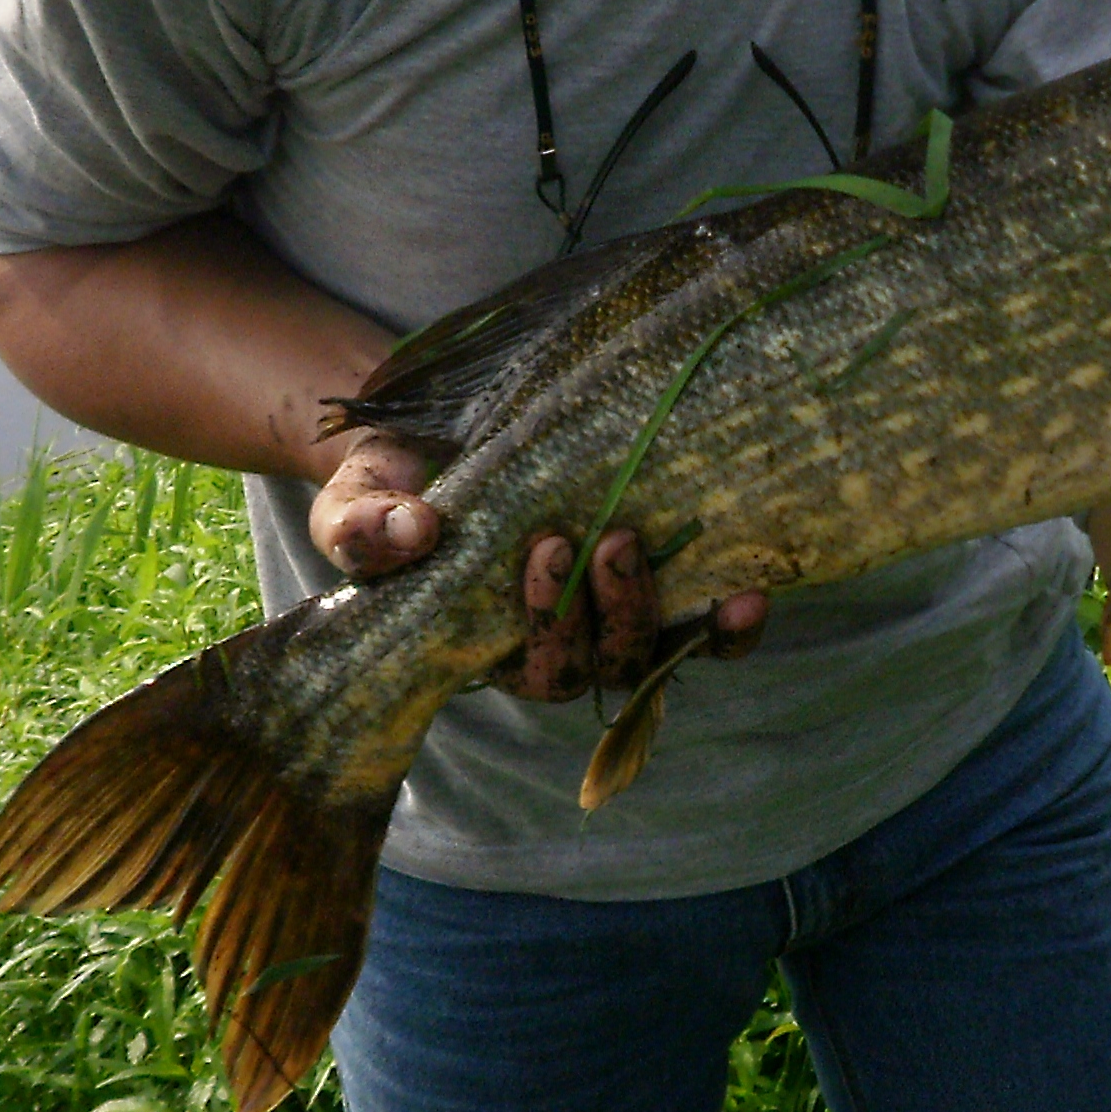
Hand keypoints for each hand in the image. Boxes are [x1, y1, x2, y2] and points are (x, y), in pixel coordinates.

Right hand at [308, 429, 767, 700]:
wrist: (440, 440)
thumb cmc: (395, 482)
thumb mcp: (359, 496)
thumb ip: (362, 524)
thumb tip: (411, 533)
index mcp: (487, 642)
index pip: (530, 671)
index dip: (547, 633)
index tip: (547, 548)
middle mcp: (559, 638)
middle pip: (599, 666)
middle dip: (606, 613)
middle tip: (606, 537)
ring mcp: (612, 611)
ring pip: (651, 650)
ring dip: (659, 610)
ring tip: (644, 543)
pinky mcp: (657, 579)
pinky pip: (702, 629)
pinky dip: (728, 627)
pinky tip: (751, 594)